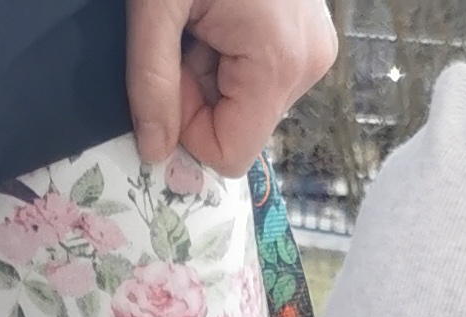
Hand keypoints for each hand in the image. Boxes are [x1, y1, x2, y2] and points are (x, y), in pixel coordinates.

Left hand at [127, 0, 338, 176]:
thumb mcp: (156, 4)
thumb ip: (152, 80)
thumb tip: (154, 152)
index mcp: (279, 63)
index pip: (229, 151)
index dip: (187, 125)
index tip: (171, 70)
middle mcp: (308, 63)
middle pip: (240, 124)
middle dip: (200, 90)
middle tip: (186, 31)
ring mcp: (313, 47)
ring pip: (248, 99)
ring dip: (212, 68)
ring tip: (205, 14)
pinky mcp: (307, 32)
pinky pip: (260, 71)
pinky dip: (228, 50)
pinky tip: (221, 11)